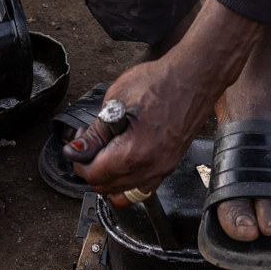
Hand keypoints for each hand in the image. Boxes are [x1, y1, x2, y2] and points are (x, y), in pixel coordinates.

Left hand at [63, 0, 262, 203]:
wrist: (194, 77)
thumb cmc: (160, 82)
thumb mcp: (117, 99)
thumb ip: (95, 132)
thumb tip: (76, 151)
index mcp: (135, 153)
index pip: (94, 175)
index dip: (80, 160)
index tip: (78, 145)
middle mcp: (151, 168)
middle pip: (107, 187)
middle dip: (92, 169)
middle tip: (90, 143)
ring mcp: (163, 169)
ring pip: (125, 192)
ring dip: (109, 177)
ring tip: (106, 151)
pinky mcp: (170, 164)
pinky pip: (143, 187)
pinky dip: (127, 180)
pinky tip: (123, 159)